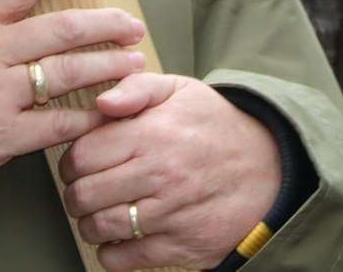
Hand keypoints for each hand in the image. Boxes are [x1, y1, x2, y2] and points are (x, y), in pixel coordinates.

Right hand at [0, 0, 146, 197]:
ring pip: (67, 73)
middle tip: (132, 25)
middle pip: (62, 29)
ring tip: (132, 65)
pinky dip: (87, 116)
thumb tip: (22, 20)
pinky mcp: (3, 135)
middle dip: (105, 25)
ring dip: (107, 68)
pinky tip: (105, 112)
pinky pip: (58, 122)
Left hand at [60, 74, 280, 270]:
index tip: (78, 164)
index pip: (82, 155)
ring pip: (99, 228)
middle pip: (84, 195)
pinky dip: (111, 253)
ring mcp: (170, 214)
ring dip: (90, 224)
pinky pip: (124, 259)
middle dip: (76, 194)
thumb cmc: (220, 129)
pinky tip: (120, 237)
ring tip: (100, 213)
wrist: (271, 171)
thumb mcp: (182, 91)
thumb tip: (101, 101)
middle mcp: (160, 174)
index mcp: (153, 134)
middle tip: (85, 190)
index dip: (70, 162)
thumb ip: (136, 87)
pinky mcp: (181, 246)